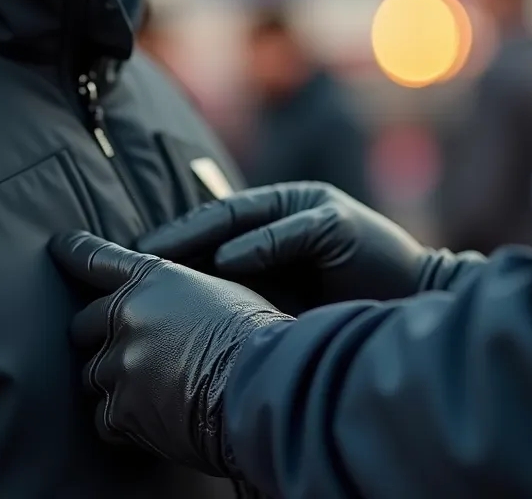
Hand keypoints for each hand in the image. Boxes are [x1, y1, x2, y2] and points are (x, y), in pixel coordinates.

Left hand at [50, 230, 292, 477]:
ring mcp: (121, 363)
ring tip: (160, 393)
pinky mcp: (122, 409)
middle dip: (100, 340)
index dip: (72, 252)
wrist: (267, 386)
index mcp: (152, 280)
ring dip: (117, 384)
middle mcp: (127, 316)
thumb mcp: (220, 292)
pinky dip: (124, 423)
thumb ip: (176, 295)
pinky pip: (104, 418)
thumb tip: (163, 308)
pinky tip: (158, 420)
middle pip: (82, 326)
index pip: (97, 259)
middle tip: (135, 356)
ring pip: (94, 375)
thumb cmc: (259, 339)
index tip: (57, 247)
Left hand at [138, 182, 467, 310]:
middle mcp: (288, 209)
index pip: (206, 230)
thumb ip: (237, 297)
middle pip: (215, 218)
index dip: (164, 247)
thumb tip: (173, 323)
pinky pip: (291, 231)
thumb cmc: (344, 309)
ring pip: (245, 218)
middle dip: (169, 241)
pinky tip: (227, 262)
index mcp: (271, 224)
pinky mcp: (341, 225)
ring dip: (200, 238)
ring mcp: (315, 211)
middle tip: (124, 264)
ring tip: (158, 260)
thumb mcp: (279, 300)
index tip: (117, 272)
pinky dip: (259, 246)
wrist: (414, 307)